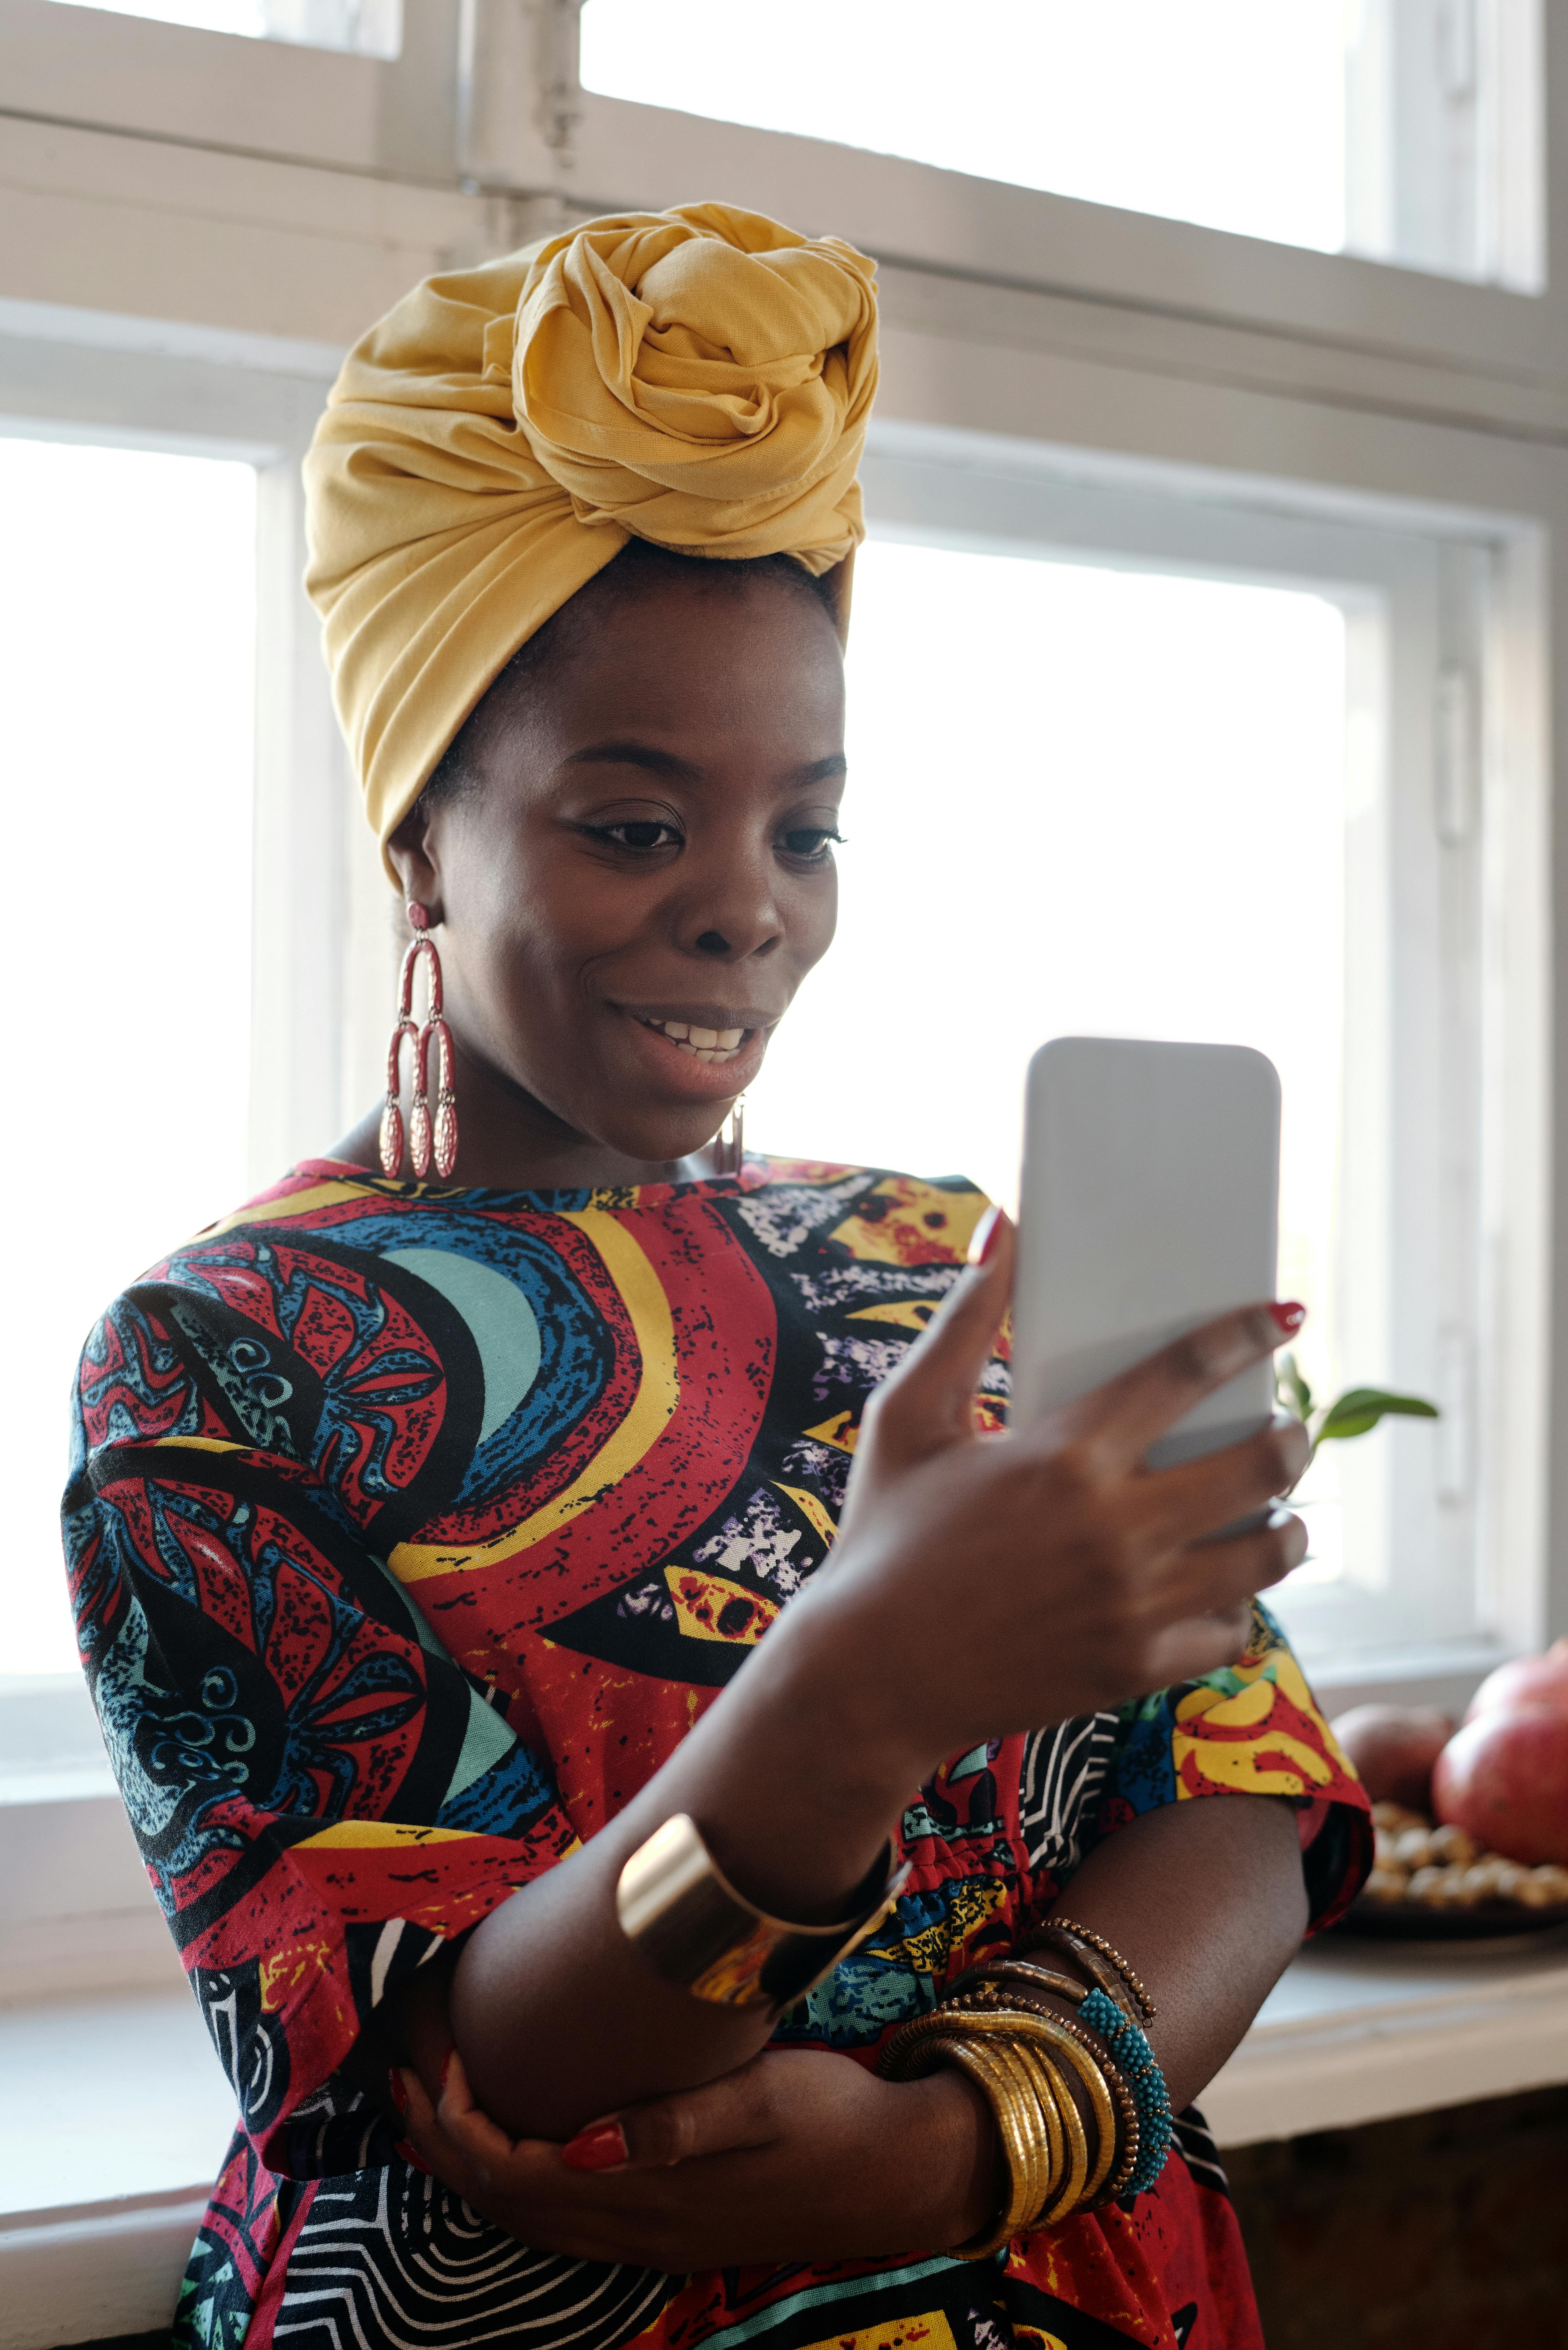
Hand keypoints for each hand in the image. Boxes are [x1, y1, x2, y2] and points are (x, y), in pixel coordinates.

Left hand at [393, 2046, 999, 2270]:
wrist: (892, 2171)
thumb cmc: (829, 2119)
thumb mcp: (761, 2100)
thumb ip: (674, 2126)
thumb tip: (582, 2144)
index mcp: (647, 2194)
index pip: (514, 2170)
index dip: (460, 2120)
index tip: (437, 2054)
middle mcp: (635, 2226)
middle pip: (502, 2200)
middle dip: (439, 2140)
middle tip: (400, 2071)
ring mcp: (648, 2235)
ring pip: (525, 2216)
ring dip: (466, 2163)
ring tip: (428, 2104)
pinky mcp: (664, 2225)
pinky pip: (558, 2220)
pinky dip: (511, 2182)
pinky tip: (506, 2145)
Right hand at [819, 1211, 1308, 1764]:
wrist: (867, 1678)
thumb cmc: (882, 1537)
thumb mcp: (907, 1419)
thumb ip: (964, 1321)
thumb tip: (1004, 1229)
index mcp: (1064, 1455)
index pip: (1186, 1372)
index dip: (1246, 1334)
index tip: (1283, 1317)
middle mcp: (1115, 1528)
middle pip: (1257, 1466)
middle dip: (1290, 1437)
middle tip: (1286, 1428)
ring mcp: (1134, 1605)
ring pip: (1264, 1554)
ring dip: (1287, 1524)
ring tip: (1280, 1510)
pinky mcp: (1135, 1667)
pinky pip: (1230, 1631)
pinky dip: (1240, 1604)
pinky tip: (1226, 1585)